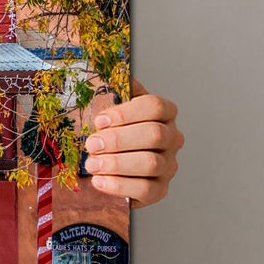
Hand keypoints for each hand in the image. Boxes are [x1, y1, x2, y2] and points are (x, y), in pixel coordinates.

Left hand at [83, 80, 182, 207]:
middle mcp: (171, 138)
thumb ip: (110, 93)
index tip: (100, 120)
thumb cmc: (106, 134)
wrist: (102, 167)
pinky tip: (99, 181)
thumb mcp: (106, 110)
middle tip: (92, 144)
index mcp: (162, 113)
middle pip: (155, 134)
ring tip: (92, 164)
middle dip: (118, 139)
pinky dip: (119, 185)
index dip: (127, 113)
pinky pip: (146, 189)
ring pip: (151, 163)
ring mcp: (168, 165)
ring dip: (116, 163)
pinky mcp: (160, 190)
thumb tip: (108, 74)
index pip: (155, 106)